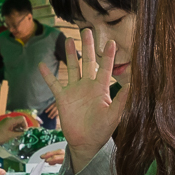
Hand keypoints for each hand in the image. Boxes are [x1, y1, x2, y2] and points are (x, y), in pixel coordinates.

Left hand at [0, 113, 30, 150]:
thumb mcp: (10, 135)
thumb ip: (19, 133)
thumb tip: (26, 133)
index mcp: (10, 120)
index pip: (22, 119)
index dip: (25, 125)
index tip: (25, 132)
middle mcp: (9, 119)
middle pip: (19, 121)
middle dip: (22, 127)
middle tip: (23, 135)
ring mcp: (6, 122)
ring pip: (16, 124)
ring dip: (19, 129)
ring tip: (19, 136)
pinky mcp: (4, 125)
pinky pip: (12, 126)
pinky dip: (15, 130)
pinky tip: (15, 136)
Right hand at [42, 28, 127, 156]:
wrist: (85, 143)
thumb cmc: (102, 131)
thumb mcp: (114, 116)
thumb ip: (121, 101)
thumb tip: (132, 85)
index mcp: (101, 89)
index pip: (105, 68)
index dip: (108, 55)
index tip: (111, 42)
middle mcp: (88, 86)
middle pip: (88, 62)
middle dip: (88, 46)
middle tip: (87, 31)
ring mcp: (74, 91)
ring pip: (72, 68)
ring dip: (70, 54)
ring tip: (69, 40)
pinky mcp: (63, 98)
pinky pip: (54, 84)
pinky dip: (47, 75)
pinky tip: (41, 64)